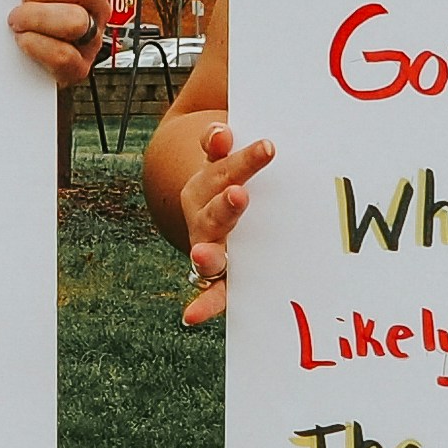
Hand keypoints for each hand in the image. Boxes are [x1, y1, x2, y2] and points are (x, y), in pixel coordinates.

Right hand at [177, 127, 273, 325]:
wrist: (215, 202)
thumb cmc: (234, 174)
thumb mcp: (229, 153)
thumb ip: (222, 140)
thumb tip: (221, 130)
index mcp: (207, 180)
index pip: (222, 164)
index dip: (235, 154)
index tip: (256, 142)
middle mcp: (203, 213)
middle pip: (215, 207)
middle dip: (225, 202)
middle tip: (239, 193)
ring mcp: (208, 244)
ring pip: (207, 248)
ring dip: (206, 254)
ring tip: (201, 257)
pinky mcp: (219, 274)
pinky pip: (211, 291)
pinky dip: (202, 304)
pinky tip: (192, 317)